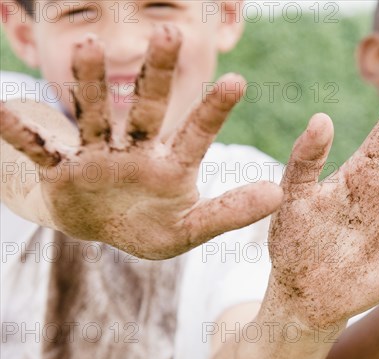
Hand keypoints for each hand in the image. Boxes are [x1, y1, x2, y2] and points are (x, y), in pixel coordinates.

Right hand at [0, 25, 281, 259]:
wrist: (104, 231)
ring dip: (88, 86)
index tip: (239, 80)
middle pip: (147, 108)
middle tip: (169, 36)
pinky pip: (38, 150)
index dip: (214, 110)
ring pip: (93, 116)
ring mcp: (96, 157)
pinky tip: (0, 110)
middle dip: (156, 74)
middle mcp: (135, 151)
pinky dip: (19, 134)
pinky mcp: (61, 171)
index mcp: (170, 165)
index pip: (196, 133)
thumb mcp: (192, 228)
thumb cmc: (152, 228)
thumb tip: (279, 195)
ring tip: (86, 50)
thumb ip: (230, 213)